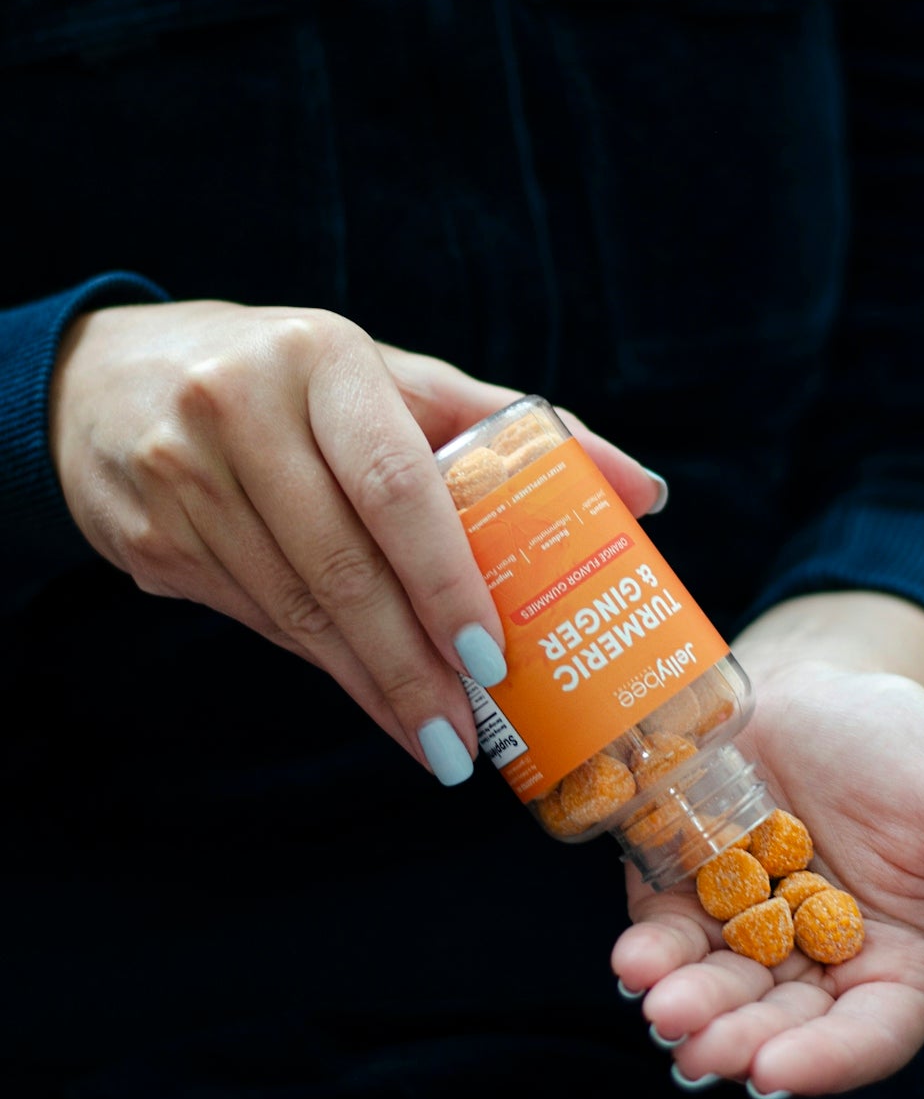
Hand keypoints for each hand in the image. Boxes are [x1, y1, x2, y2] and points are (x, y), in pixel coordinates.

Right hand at [50, 299, 659, 777]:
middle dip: (411, 666)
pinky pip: (251, 617)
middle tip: (466, 737)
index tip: (490, 655)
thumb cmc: (286, 377)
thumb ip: (505, 427)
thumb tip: (645, 492)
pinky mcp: (144, 537)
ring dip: (368, 686)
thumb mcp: (385, 376)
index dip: (445, 576)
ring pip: (293, 609)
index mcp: (319, 358)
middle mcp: (238, 409)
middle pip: (341, 565)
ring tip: (432, 741)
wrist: (104, 380)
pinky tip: (366, 694)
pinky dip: (317, 663)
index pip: (395, 482)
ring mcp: (178, 476)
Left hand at [611, 655, 923, 1096]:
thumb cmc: (905, 745)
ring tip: (662, 1006)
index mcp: (900, 962)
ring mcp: (745, 933)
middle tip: (700, 1047)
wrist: (814, 681)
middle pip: (782, 1024)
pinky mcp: (685, 896)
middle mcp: (819, 963)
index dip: (826, 1061)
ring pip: (719, 991)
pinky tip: (635, 958)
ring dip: (688, 1007)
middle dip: (740, 1040)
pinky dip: (650, 954)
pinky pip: (669, 936)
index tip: (777, 1073)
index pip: (869, 1033)